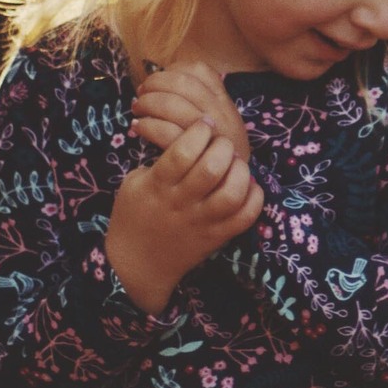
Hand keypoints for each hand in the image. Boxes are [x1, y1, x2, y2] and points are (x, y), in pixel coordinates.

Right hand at [106, 73, 261, 311]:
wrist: (137, 263)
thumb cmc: (134, 213)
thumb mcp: (135, 180)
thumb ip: (159, 157)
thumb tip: (184, 126)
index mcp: (158, 185)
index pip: (183, 151)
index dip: (198, 131)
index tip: (203, 124)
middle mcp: (182, 203)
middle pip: (212, 169)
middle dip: (221, 146)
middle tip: (220, 142)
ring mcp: (202, 222)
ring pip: (231, 194)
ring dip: (239, 171)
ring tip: (234, 163)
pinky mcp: (217, 237)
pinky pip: (245, 217)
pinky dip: (253, 197)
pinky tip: (245, 186)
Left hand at [131, 60, 240, 153]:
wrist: (230, 185)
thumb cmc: (217, 149)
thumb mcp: (221, 120)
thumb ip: (202, 100)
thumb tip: (165, 78)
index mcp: (224, 101)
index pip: (199, 70)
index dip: (172, 70)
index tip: (158, 81)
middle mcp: (220, 113)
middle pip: (181, 83)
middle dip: (154, 83)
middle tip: (141, 94)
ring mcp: (208, 134)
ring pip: (171, 104)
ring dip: (147, 103)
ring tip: (137, 110)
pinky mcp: (194, 155)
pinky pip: (165, 132)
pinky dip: (146, 126)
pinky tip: (138, 127)